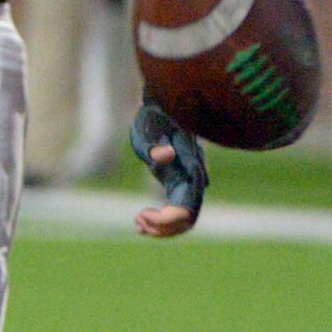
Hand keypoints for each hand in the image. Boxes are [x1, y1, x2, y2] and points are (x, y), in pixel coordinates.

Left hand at [129, 95, 207, 236]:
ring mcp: (189, 180)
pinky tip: (140, 222)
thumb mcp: (149, 126)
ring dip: (163, 227)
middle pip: (188, 218)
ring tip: (138, 223)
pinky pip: (178, 208)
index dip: (165, 220)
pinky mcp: (180, 181)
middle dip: (163, 227)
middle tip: (137, 219)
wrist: (166, 104)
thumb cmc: (155, 115)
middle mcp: (194, 178)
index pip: (186, 209)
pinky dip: (162, 220)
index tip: (141, 214)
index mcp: (191, 168)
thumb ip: (155, 143)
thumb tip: (166, 155)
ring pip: (185, 217)